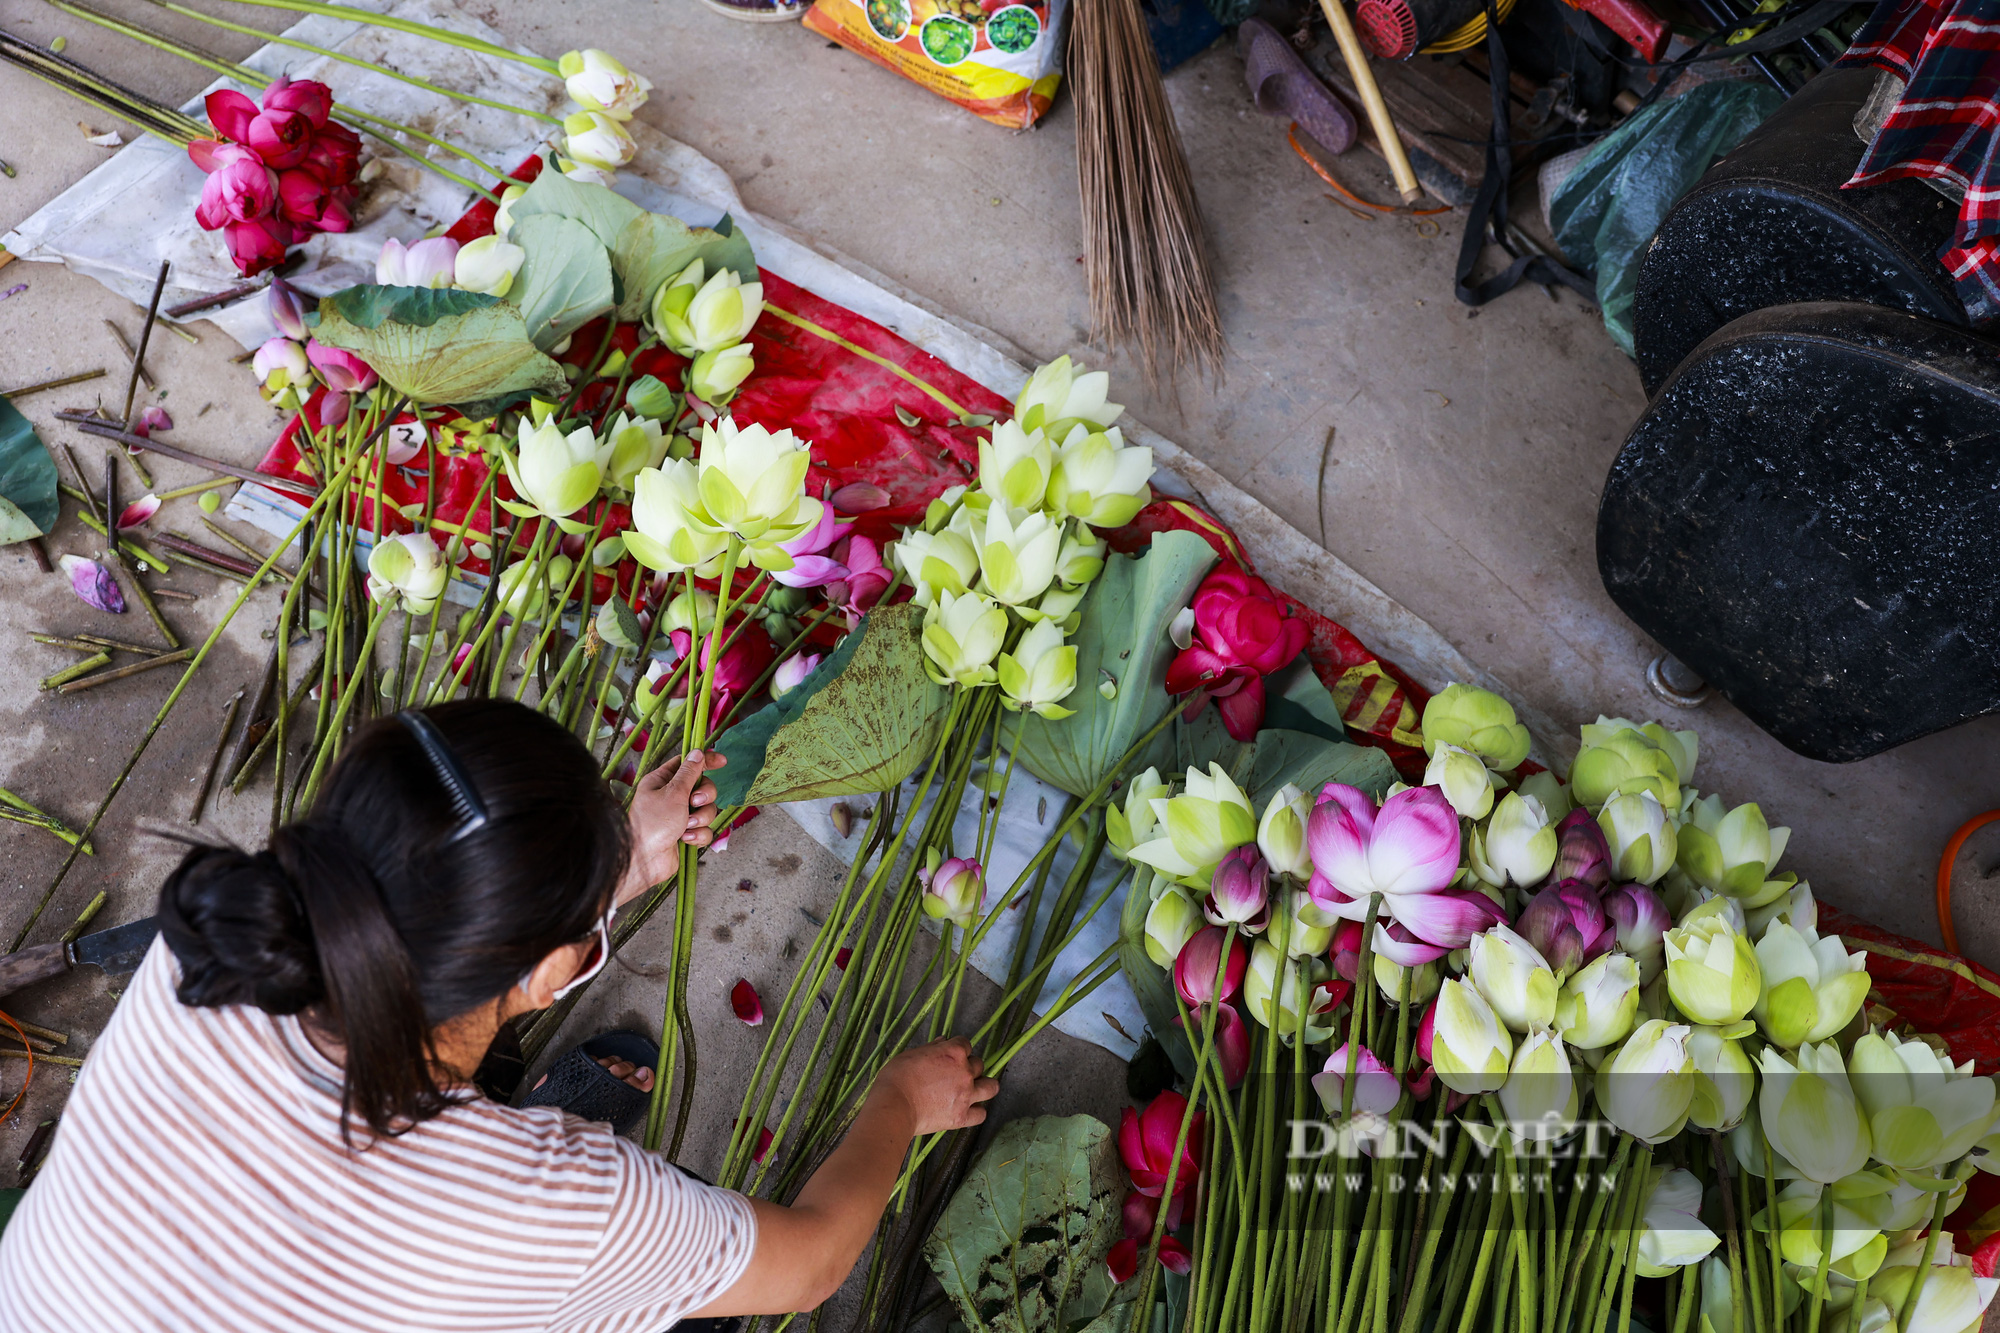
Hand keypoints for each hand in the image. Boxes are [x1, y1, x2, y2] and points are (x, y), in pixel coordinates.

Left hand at [619, 750, 727, 903]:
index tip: (722, 762)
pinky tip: (686, 839)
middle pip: (702, 787)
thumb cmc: (653, 824)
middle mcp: (670, 796)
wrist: (645, 860)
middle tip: (695, 802)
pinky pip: (704, 829)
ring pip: (706, 810)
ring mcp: (678, 816)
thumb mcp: (673, 792)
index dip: (706, 761)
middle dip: (704, 796)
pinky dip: (698, 834)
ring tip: (686, 826)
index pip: (687, 764)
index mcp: (662, 781)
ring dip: (700, 818)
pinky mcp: (685, 833)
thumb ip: (689, 772)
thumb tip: (698, 753)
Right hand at [875, 1037, 999, 1136]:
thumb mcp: (912, 1054)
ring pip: (990, 1087)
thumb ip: (932, 1048)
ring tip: (975, 1089)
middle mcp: (965, 1072)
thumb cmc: (897, 1078)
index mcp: (953, 1053)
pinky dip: (976, 1111)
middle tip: (957, 1074)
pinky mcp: (961, 1117)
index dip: (958, 1049)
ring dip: (984, 1086)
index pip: (965, 1044)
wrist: (894, 1106)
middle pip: (978, 1065)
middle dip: (969, 1067)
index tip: (951, 1055)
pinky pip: (981, 1114)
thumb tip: (943, 1042)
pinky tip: (969, 1109)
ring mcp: (966, 1095)